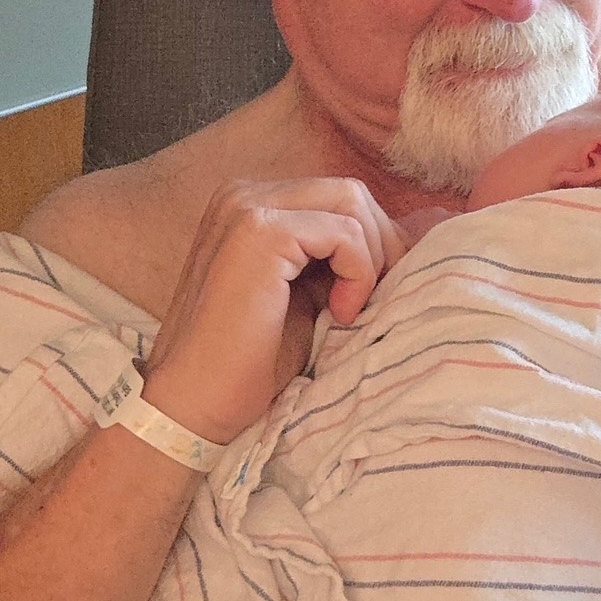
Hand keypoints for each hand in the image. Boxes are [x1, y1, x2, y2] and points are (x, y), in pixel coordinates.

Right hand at [140, 179, 406, 444]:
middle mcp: (244, 194)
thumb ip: (335, 258)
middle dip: (379, 246)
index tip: (378, 292)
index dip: (373, 241)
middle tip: (374, 302)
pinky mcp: (260, 233)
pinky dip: (359, 272)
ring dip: (370, 260)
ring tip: (351, 311)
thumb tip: (408, 239)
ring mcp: (248, 208)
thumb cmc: (249, 362)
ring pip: (351, 204)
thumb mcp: (305, 293)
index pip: (339, 198)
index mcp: (251, 205)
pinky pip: (344, 232)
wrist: (192, 407)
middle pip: (350, 194)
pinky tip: (341, 314)